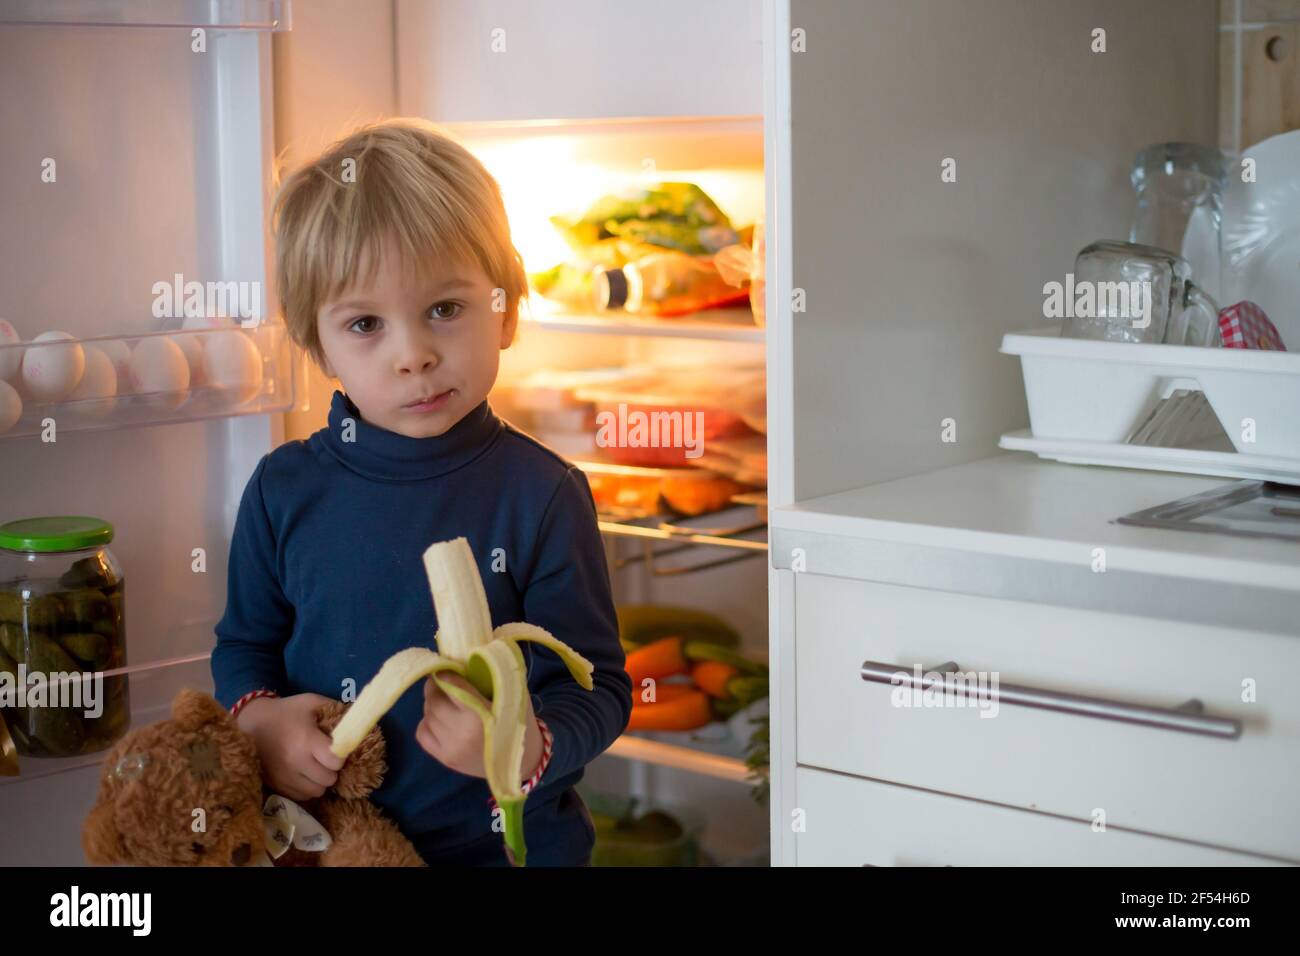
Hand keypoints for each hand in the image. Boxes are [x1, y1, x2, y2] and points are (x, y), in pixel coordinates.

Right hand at [237, 693, 343, 801]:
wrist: (251, 721)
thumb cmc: (286, 711)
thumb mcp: (311, 702)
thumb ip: (336, 709)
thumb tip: (357, 722)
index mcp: (306, 740)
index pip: (336, 762)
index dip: (340, 756)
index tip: (336, 750)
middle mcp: (294, 762)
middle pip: (328, 780)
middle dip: (331, 770)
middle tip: (327, 760)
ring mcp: (283, 777)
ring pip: (315, 791)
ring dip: (320, 781)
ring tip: (315, 767)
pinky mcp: (274, 785)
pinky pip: (300, 796)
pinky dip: (306, 788)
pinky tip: (303, 774)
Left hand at [415, 674, 542, 782]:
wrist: (524, 761)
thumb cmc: (519, 721)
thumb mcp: (515, 694)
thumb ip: (496, 674)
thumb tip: (473, 652)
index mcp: (480, 714)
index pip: (451, 685)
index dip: (445, 673)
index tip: (446, 667)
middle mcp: (461, 732)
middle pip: (434, 700)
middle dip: (436, 687)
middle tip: (443, 681)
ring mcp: (451, 748)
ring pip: (427, 714)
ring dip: (433, 703)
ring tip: (446, 700)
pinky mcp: (445, 759)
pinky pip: (422, 732)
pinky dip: (427, 721)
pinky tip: (441, 719)